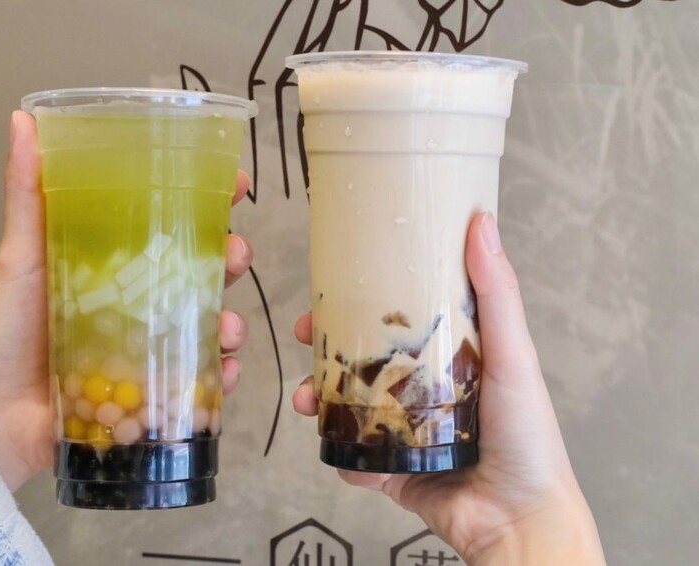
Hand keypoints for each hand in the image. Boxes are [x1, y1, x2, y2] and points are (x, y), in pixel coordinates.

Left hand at [0, 111, 252, 491]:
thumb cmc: (9, 331)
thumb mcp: (21, 257)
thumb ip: (27, 195)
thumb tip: (22, 119)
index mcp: (118, 264)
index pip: (172, 224)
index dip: (210, 203)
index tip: (235, 186)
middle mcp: (143, 301)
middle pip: (205, 271)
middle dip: (233, 258)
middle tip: (236, 256)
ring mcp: (153, 347)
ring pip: (212, 324)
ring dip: (233, 321)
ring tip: (228, 328)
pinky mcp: (157, 391)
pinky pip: (203, 381)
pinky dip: (223, 376)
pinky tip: (226, 372)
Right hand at [292, 213, 604, 564]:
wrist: (518, 521)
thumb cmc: (527, 437)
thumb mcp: (513, 355)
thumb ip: (496, 293)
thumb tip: (481, 222)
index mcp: (452, 358)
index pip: (400, 318)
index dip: (364, 300)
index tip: (335, 287)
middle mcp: (425, 391)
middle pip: (363, 359)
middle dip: (327, 348)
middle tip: (306, 336)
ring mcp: (405, 432)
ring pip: (347, 405)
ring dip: (318, 398)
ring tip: (306, 400)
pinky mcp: (391, 471)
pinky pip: (353, 457)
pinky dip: (342, 454)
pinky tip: (341, 450)